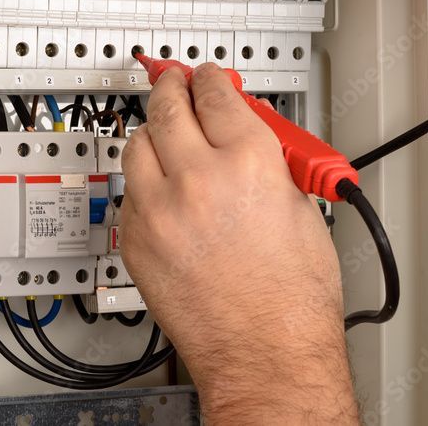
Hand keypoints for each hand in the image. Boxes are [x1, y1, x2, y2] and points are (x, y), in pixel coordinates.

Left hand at [119, 64, 356, 422]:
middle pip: (167, 109)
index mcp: (248, 162)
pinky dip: (141, 185)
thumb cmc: (290, 297)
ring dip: (150, 134)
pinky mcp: (132, 238)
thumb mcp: (300, 207)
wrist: (263, 352)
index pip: (215, 94)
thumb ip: (265, 161)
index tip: (205, 75)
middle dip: (169, 87)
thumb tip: (242, 135)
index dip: (209, 78)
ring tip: (162, 134)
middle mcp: (196, 179)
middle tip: (170, 80)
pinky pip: (127, 193)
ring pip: (135, 146)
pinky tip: (159, 191)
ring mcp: (157, 209)